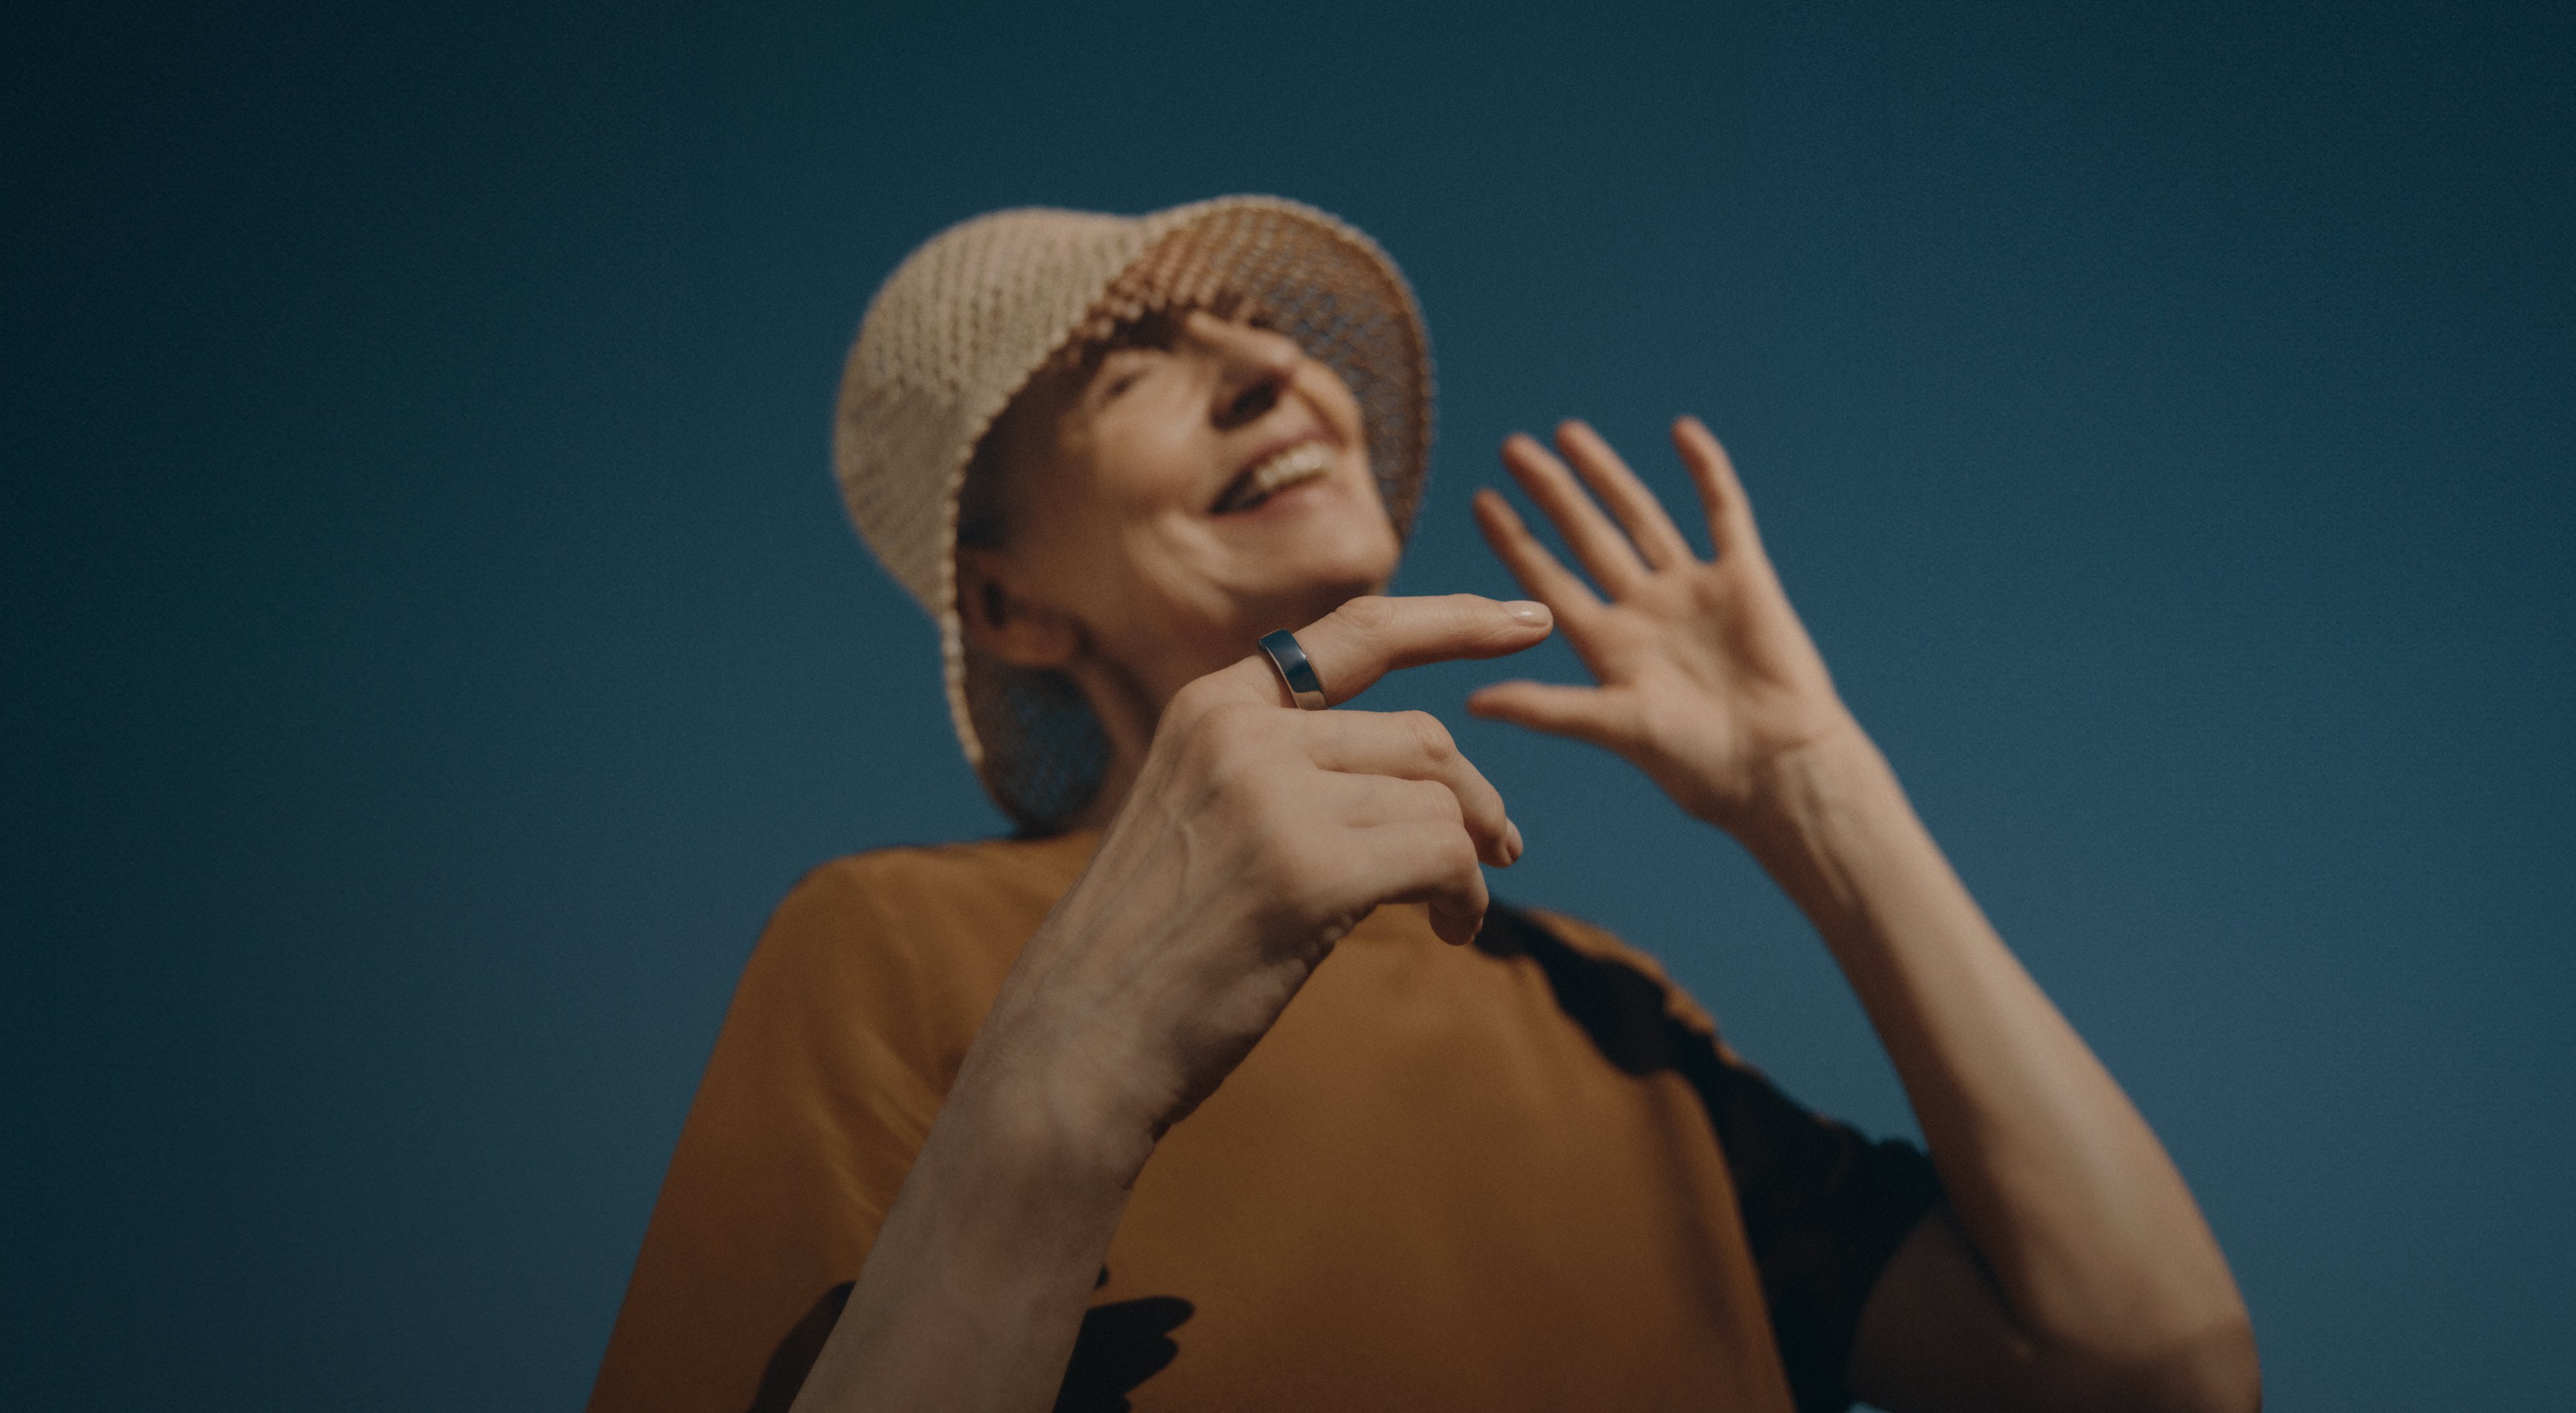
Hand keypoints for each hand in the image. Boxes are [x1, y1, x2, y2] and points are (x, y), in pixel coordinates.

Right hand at [972, 594, 1550, 1170]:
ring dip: (1471, 858)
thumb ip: (1273, 771)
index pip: (1355, 631)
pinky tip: (1452, 933)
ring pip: (1439, 799)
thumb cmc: (1144, 954)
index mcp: (1210, 708)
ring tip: (1458, 911)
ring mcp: (1273, 796)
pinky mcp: (1311, 871)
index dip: (1452, 620)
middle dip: (1475, 795)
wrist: (1077, 1045)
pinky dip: (1466, 896)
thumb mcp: (1194, 820)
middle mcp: (1241, 732)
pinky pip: (1444, 855)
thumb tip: (1413, 779)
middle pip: (1419, 736)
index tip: (1526, 618)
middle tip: (1505, 848)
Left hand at [1470, 418, 1854, 833]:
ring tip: (1568, 433)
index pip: (1548, 581)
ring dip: (1607, 476)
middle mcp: (1646, 613)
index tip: (1481, 500)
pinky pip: (1723, 513)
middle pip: (1588, 537)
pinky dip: (1707, 472)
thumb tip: (1468, 704)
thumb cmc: (1699, 764)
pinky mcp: (1744, 579)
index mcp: (1609, 648)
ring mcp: (1694, 593)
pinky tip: (1682, 430)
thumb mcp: (1613, 729)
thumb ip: (1544, 707)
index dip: (1515, 542)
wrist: (1781, 771)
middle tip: (1512, 447)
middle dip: (1551, 494)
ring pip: (1642, 517)